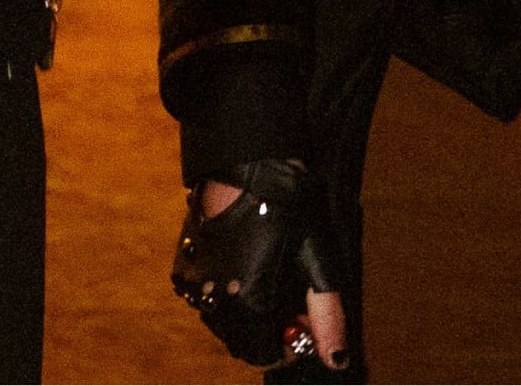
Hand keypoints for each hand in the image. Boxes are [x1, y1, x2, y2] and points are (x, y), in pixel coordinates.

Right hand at [175, 159, 345, 369]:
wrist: (245, 161)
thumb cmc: (287, 205)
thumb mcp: (316, 259)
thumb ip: (326, 315)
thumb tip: (337, 359)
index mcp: (246, 302)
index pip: (264, 354)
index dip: (289, 343)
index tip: (305, 321)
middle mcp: (212, 299)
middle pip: (243, 340)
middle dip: (269, 330)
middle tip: (293, 299)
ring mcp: (193, 283)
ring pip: (224, 321)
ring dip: (248, 314)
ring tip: (271, 277)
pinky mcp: (183, 266)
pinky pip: (206, 298)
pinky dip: (228, 294)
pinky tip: (247, 265)